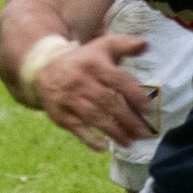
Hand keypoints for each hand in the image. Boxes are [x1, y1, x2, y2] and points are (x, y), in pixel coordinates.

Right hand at [32, 34, 158, 150]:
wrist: (44, 70)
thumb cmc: (84, 61)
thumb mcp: (102, 47)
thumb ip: (125, 45)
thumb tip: (145, 44)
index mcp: (94, 64)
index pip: (118, 81)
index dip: (134, 95)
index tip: (147, 109)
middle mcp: (81, 81)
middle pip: (108, 102)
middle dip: (128, 119)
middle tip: (143, 132)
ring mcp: (69, 99)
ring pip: (94, 117)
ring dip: (114, 132)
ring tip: (129, 142)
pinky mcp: (60, 114)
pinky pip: (76, 129)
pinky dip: (89, 139)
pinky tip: (103, 147)